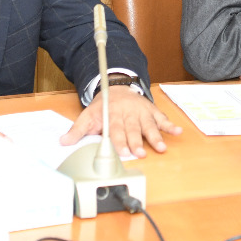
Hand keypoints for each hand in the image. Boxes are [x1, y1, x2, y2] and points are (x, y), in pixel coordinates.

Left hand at [61, 89, 180, 158]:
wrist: (116, 86)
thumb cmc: (102, 106)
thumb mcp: (87, 116)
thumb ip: (77, 131)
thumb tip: (63, 142)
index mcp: (112, 115)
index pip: (115, 131)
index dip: (119, 142)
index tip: (123, 152)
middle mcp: (128, 114)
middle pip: (133, 129)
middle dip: (136, 142)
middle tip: (140, 153)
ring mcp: (141, 112)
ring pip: (148, 125)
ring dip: (155, 137)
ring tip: (161, 147)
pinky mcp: (151, 110)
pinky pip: (161, 118)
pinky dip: (170, 125)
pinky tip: (177, 131)